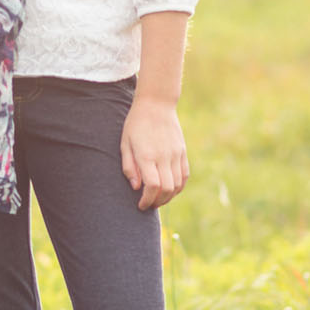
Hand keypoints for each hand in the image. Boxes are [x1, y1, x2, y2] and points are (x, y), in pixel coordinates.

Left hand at [119, 93, 187, 212]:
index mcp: (147, 155)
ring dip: (168, 197)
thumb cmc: (136, 124)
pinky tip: (170, 190)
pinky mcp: (182, 151)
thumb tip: (136, 188)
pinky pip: (184, 175)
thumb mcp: (125, 144)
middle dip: (157, 202)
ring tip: (158, 199)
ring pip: (177, 185)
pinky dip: (179, 187)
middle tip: (149, 205)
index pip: (152, 186)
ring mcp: (175, 154)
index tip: (141, 205)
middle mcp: (163, 156)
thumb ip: (129, 167)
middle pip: (166, 189)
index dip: (147, 200)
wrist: (157, 104)